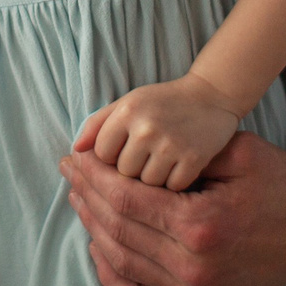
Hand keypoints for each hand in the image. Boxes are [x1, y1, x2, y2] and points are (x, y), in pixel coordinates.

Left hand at [58, 131, 285, 285]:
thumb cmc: (279, 182)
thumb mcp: (237, 151)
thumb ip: (182, 152)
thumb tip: (124, 151)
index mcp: (201, 225)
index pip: (124, 199)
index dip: (92, 177)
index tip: (73, 157)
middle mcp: (193, 267)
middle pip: (116, 230)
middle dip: (86, 197)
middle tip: (69, 172)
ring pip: (122, 263)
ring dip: (93, 229)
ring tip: (79, 199)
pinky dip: (111, 275)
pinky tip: (97, 247)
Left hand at [73, 75, 244, 190]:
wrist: (211, 97)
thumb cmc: (162, 103)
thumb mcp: (127, 103)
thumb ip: (97, 124)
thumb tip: (74, 151)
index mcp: (127, 111)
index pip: (101, 155)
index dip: (110, 159)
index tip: (124, 152)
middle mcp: (146, 127)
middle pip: (122, 174)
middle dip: (131, 172)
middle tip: (146, 157)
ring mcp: (171, 144)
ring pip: (145, 185)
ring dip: (152, 181)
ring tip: (162, 162)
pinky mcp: (194, 159)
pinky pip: (171, 189)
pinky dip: (174, 184)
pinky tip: (178, 167)